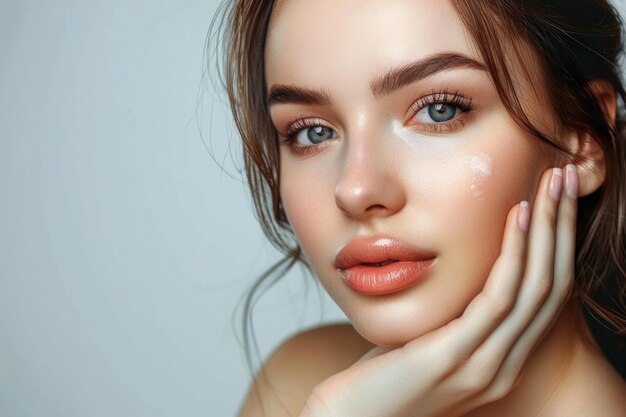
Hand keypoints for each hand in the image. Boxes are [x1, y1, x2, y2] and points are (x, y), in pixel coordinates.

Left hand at [299, 165, 578, 416]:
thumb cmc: (380, 377)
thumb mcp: (427, 339)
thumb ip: (450, 314)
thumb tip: (454, 273)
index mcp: (498, 360)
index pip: (542, 296)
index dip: (556, 244)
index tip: (555, 198)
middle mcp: (501, 366)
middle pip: (550, 286)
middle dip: (561, 227)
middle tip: (567, 178)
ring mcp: (482, 366)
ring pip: (534, 287)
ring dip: (547, 230)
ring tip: (552, 184)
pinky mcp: (454, 359)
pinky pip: (497, 299)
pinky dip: (512, 254)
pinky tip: (515, 217)